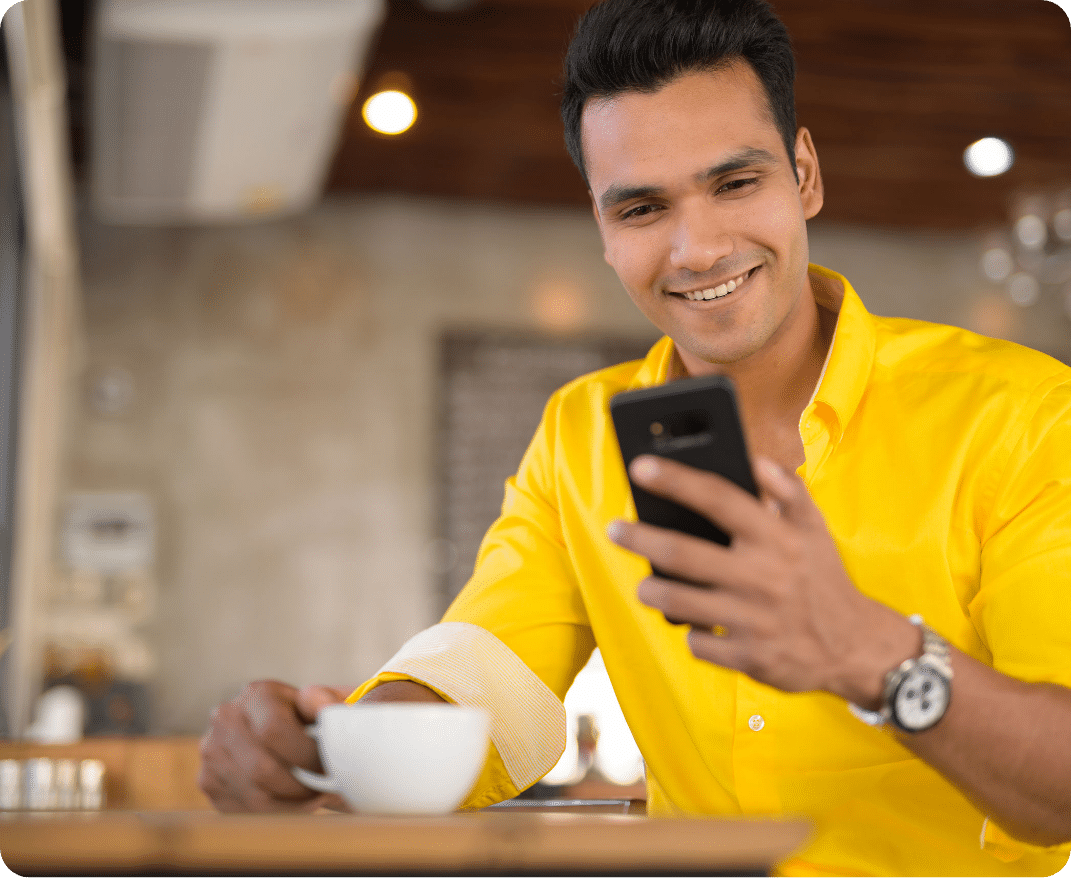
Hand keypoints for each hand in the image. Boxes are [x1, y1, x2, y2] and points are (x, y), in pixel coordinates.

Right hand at [198, 680, 350, 812]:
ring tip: (315, 799)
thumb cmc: (305, 718)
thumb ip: (324, 703)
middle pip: (262, 769)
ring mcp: (212, 751)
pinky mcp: (208, 781)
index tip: (329, 767)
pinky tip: (295, 805)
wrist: (276, 730)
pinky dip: (276, 814)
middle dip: (301, 788)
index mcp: (256, 695)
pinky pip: (244, 811)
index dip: (305, 756)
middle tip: (325, 792)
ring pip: (254, 796)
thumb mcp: (319, 702)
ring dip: (291, 806)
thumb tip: (326, 709)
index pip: (273, 730)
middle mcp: (226, 719)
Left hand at [608, 455, 917, 703]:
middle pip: (682, 552)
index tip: (641, 466)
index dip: (676, 480)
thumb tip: (755, 461)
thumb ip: (787, 491)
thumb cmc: (822, 579)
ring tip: (645, 584)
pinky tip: (696, 623)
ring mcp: (753, 619)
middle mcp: (762, 576)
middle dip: (640, 538)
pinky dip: (691, 632)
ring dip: (652, 590)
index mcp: (777, 538)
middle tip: (615, 529)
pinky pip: (698, 642)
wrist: (855, 646)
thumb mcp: (815, 529)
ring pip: (679, 600)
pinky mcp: (748, 656)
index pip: (718, 498)